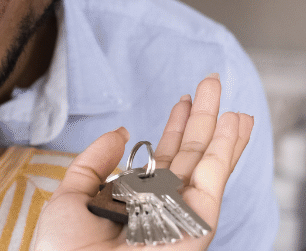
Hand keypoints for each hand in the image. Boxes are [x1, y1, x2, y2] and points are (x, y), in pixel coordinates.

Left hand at [31, 75, 253, 250]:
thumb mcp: (71, 197)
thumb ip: (95, 162)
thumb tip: (122, 131)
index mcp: (134, 202)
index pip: (160, 159)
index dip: (173, 129)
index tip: (182, 101)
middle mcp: (162, 207)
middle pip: (188, 156)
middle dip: (201, 120)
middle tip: (210, 83)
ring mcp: (182, 213)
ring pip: (208, 165)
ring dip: (223, 130)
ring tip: (230, 97)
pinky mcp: (198, 222)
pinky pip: (214, 180)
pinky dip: (227, 150)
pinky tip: (235, 123)